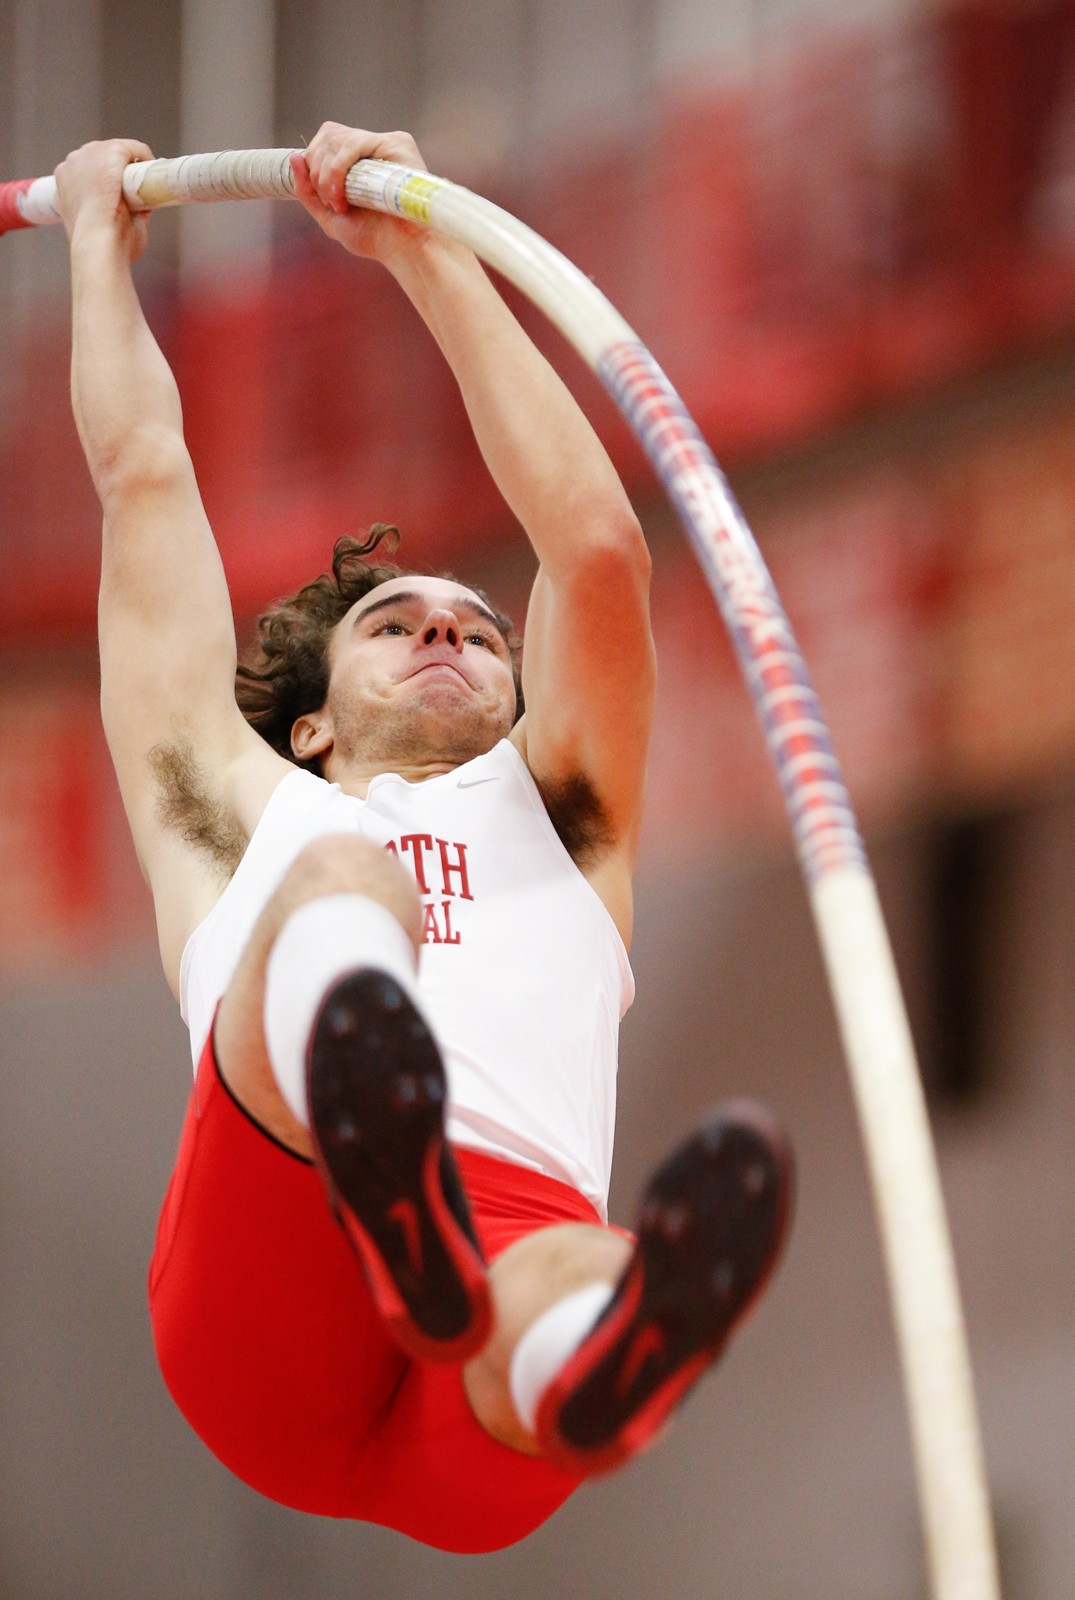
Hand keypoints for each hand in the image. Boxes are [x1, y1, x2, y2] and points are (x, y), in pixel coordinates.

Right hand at [54, 139, 153, 260]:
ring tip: (146, 181)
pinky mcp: (111, 152)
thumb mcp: (99, 225)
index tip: (119, 193)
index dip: (105, 180)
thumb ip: (115, 213)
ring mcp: (91, 154)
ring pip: (118, 150)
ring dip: (132, 163)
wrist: (97, 244)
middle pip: (102, 156)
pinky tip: (153, 170)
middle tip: (137, 188)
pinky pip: (134, 148)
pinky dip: (145, 157)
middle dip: (119, 169)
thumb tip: (141, 209)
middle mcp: (74, 162)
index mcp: (65, 179)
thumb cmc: (98, 245)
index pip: (88, 170)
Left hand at [290, 122, 437, 268]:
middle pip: (327, 135)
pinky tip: (345, 194)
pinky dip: (340, 168)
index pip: (324, 141)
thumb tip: (294, 157)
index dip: (313, 165)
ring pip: (336, 139)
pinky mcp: (398, 144)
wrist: (404, 249)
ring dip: (327, 174)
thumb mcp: (330, 216)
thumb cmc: (374, 237)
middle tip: (332, 203)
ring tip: (340, 203)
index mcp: (357, 160)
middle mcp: (371, 147)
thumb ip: (308, 191)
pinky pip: (356, 143)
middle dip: (317, 171)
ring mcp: (384, 143)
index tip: (324, 199)